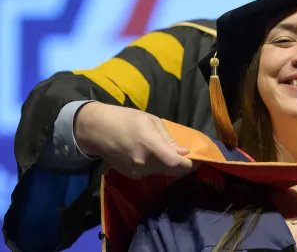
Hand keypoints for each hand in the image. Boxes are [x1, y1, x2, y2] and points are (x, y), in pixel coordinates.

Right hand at [74, 102, 196, 178]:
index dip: (191, 164)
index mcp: (150, 145)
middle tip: (186, 154)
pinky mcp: (131, 176)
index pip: (176, 164)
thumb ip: (168, 139)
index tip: (199, 159)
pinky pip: (151, 173)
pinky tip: (151, 155)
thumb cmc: (126, 119)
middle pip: (172, 170)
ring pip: (162, 172)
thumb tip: (184, 153)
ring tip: (166, 151)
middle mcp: (144, 163)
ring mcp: (136, 172)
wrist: (97, 130)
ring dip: (169, 165)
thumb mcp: (151, 121)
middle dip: (182, 164)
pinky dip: (157, 166)